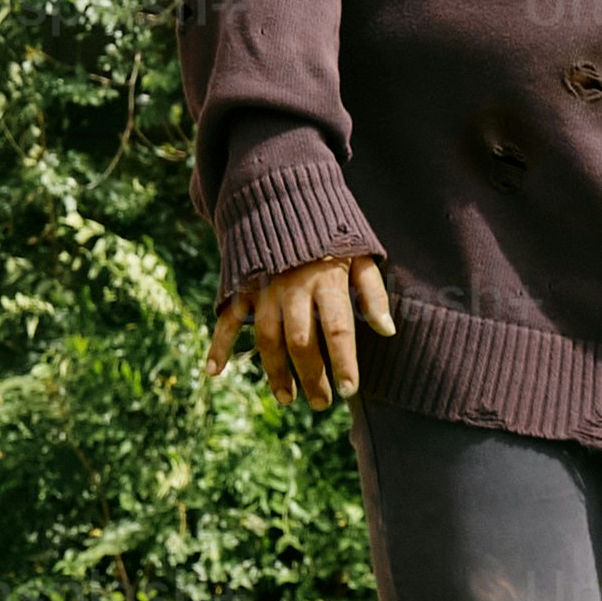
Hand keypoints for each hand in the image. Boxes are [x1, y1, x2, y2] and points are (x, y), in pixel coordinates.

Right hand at [212, 253, 395, 405]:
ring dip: (274, 372)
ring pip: (267, 338)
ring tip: (287, 398)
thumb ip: (373, 292)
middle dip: (311, 376)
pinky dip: (217, 346)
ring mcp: (263, 288)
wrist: (284, 197)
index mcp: (326, 280)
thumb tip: (388, 330)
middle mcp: (292, 288)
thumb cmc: (331, 235)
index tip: (350, 391)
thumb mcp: (361, 255)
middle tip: (323, 403)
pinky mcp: (241, 286)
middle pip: (300, 341)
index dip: (344, 363)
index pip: (338, 330)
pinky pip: (226, 319)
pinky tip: (214, 372)